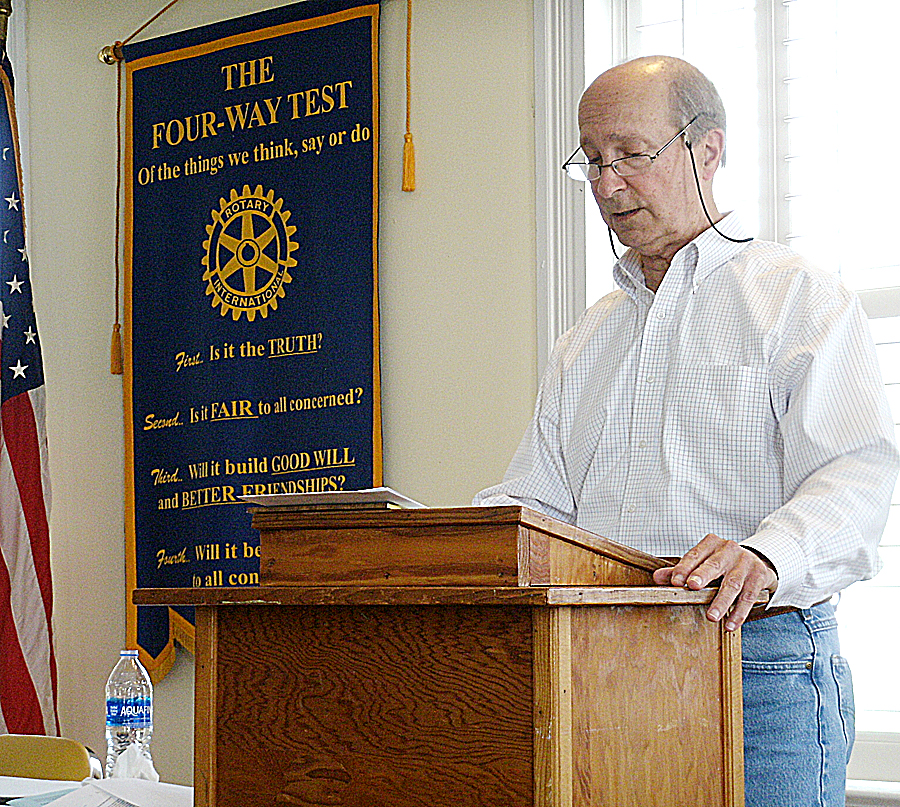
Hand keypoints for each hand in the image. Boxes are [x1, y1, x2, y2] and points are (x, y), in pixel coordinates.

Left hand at [652, 534, 777, 631]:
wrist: (756, 560)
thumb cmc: (722, 563)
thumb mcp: (702, 562)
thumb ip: (680, 570)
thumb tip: (657, 578)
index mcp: (711, 543)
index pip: (694, 555)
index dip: (684, 568)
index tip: (675, 582)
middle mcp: (729, 550)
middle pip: (714, 565)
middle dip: (702, 576)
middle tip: (692, 587)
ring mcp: (745, 563)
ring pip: (732, 583)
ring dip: (721, 601)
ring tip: (712, 616)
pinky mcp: (759, 576)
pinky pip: (748, 597)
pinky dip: (739, 612)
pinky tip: (730, 624)